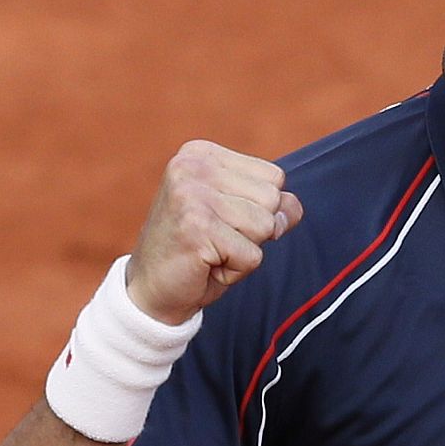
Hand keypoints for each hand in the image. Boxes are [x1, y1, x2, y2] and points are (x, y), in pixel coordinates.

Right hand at [125, 140, 303, 324]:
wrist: (151, 291)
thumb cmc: (196, 252)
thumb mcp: (236, 217)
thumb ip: (270, 205)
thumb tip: (293, 208)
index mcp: (202, 154)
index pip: (273, 177)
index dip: (259, 209)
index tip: (220, 221)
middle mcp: (193, 166)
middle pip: (272, 199)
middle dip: (254, 231)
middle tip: (215, 240)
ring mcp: (192, 194)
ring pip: (265, 226)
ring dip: (245, 251)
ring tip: (210, 251)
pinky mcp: (196, 227)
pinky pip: (252, 255)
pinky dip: (236, 270)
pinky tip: (205, 265)